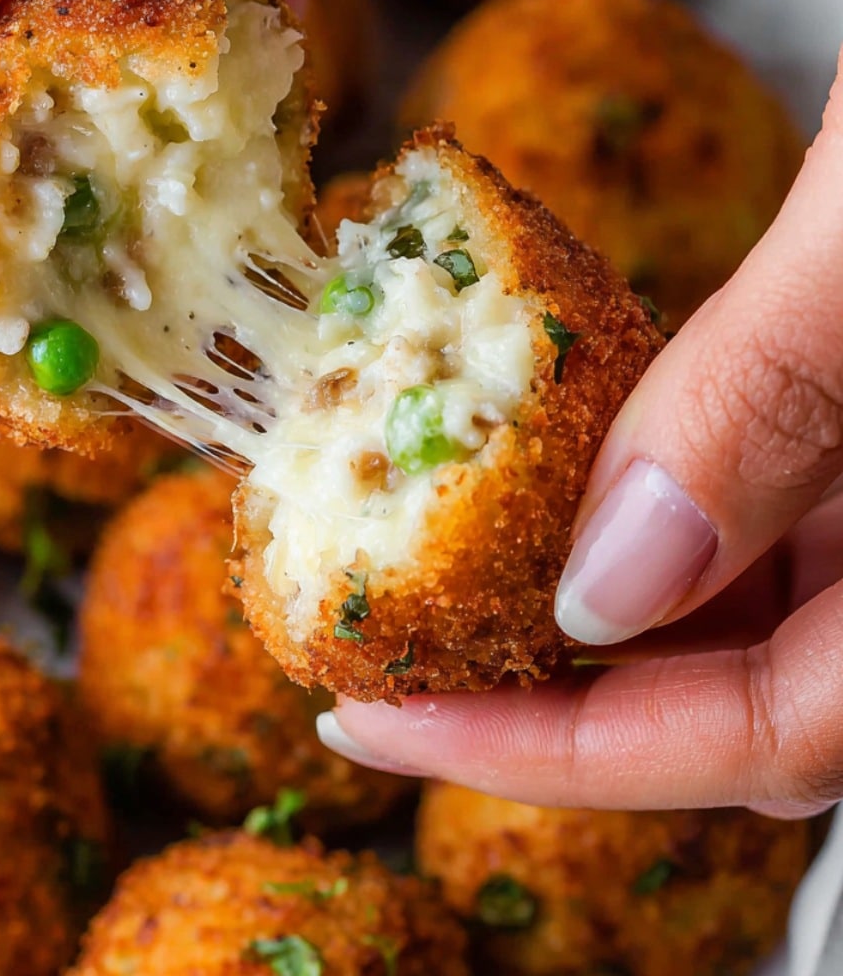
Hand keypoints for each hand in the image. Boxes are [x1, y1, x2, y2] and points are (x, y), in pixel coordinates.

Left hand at [321, 51, 842, 819]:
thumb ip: (772, 394)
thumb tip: (607, 587)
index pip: (762, 734)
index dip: (551, 753)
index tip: (376, 721)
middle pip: (742, 697)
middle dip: (555, 691)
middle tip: (386, 650)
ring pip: (741, 614)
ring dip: (587, 602)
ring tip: (430, 563)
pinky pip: (754, 511)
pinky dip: (643, 510)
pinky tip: (552, 467)